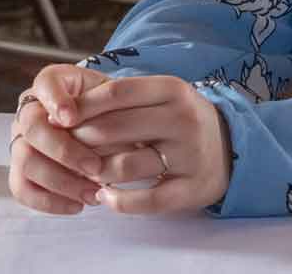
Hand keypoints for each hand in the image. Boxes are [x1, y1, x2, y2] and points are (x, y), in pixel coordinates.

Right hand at [8, 63, 113, 214]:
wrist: (110, 127)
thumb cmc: (113, 110)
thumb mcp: (118, 101)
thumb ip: (111, 110)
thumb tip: (112, 135)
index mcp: (54, 82)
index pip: (45, 83)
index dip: (56, 101)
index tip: (73, 119)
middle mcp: (30, 109)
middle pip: (32, 127)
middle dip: (64, 150)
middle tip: (95, 167)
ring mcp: (21, 139)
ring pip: (25, 161)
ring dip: (60, 181)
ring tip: (92, 193)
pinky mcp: (20, 169)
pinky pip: (22, 189)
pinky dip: (49, 202)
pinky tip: (77, 205)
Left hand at [62, 74, 234, 214]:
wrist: (232, 149)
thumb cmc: (181, 122)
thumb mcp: (161, 99)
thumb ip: (121, 101)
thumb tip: (66, 112)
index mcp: (174, 90)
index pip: (117, 92)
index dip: (83, 106)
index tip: (59, 119)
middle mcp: (184, 119)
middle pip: (114, 129)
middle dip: (80, 142)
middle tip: (66, 150)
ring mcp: (190, 154)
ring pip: (124, 166)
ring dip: (96, 173)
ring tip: (88, 173)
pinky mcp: (192, 188)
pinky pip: (146, 200)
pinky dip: (118, 201)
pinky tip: (106, 196)